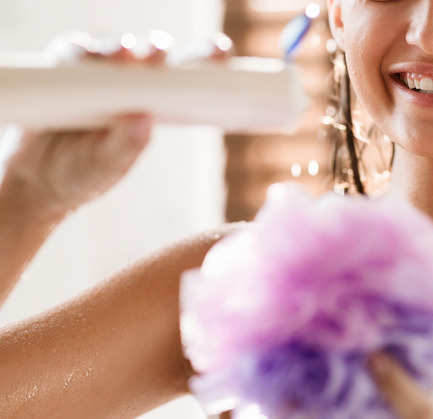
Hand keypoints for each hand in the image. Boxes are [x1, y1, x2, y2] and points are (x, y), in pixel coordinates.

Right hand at [1, 31, 233, 214]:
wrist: (37, 180)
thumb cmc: (84, 175)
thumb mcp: (107, 165)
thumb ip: (125, 146)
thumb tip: (144, 121)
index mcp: (152, 107)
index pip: (183, 80)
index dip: (203, 62)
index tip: (221, 51)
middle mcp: (127, 86)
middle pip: (152, 58)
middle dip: (161, 50)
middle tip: (161, 50)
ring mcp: (96, 77)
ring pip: (113, 52)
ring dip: (120, 49)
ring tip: (125, 53)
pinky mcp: (63, 71)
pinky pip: (71, 52)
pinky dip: (79, 51)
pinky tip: (86, 55)